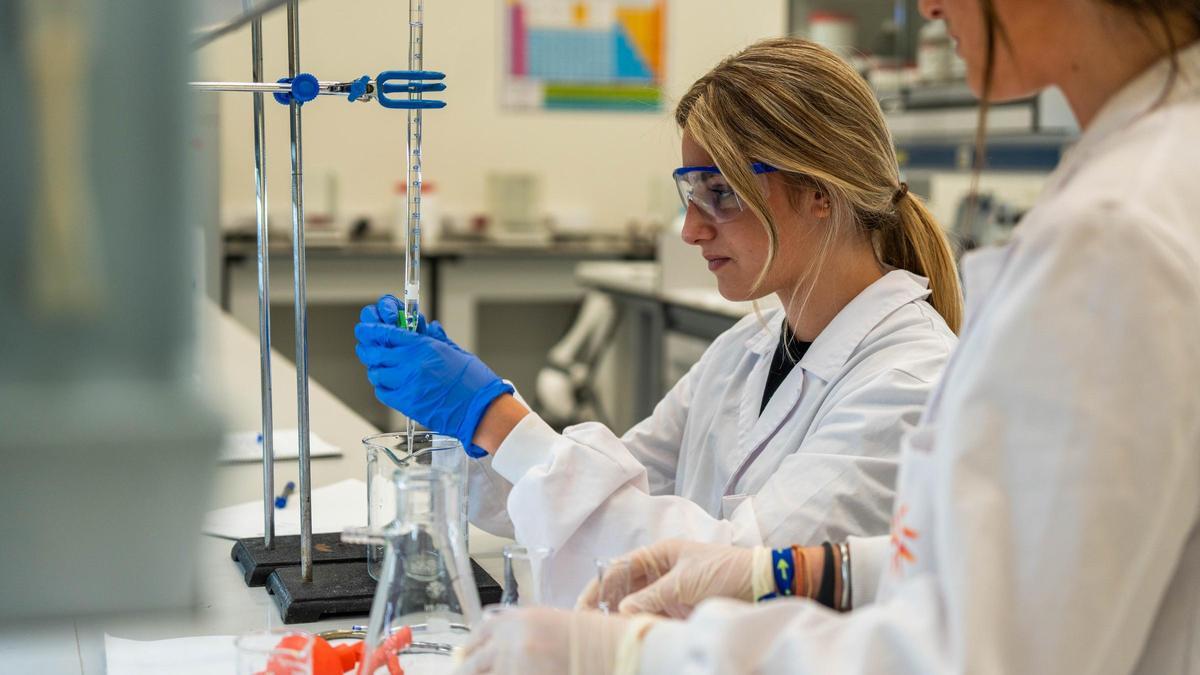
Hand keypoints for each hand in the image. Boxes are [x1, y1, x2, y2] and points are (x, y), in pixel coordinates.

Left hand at [355, 301, 511, 457]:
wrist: (479, 408)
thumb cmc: (474, 382)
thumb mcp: (455, 352)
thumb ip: (437, 339)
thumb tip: (429, 328)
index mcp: (423, 347)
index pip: (387, 333)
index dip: (372, 329)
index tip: (365, 328)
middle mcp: (411, 364)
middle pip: (375, 352)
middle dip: (367, 347)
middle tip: (365, 346)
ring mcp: (407, 384)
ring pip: (376, 373)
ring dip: (375, 368)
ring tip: (380, 367)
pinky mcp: (406, 403)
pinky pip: (382, 392)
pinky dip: (381, 386)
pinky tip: (388, 384)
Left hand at [454, 607, 647, 674]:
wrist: (619, 652)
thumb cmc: (591, 639)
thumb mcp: (547, 625)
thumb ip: (515, 636)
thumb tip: (484, 655)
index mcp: (513, 621)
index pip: (473, 641)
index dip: (467, 657)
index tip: (465, 664)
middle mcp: (509, 643)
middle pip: (468, 668)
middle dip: (468, 674)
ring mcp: (515, 668)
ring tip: (501, 673)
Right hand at [577, 540, 755, 618]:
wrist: (761, 585)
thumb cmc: (723, 572)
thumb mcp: (683, 583)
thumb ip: (650, 598)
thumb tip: (622, 611)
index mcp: (659, 555)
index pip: (619, 569)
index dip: (599, 586)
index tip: (583, 605)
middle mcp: (660, 572)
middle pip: (624, 589)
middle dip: (606, 605)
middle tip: (589, 623)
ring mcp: (670, 592)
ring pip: (637, 606)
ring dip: (623, 618)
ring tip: (607, 632)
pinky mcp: (681, 611)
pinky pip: (654, 618)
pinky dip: (642, 626)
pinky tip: (632, 635)